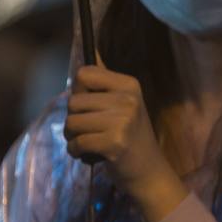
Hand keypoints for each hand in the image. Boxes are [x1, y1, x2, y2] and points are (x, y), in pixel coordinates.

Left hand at [65, 65, 187, 221]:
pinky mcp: (114, 143)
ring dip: (72, 136)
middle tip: (88, 130)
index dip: (78, 91)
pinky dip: (76, 151)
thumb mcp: (123, 105)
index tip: (90, 106)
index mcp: (129, 85)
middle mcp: (127, 100)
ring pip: (71, 122)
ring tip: (88, 142)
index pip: (84, 74)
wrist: (149, 172)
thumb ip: (104, 85)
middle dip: (73, 118)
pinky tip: (87, 154)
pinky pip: (77, 142)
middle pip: (73, 101)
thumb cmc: (131, 137)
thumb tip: (90, 49)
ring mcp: (122, 121)